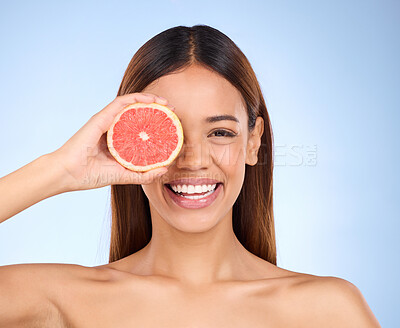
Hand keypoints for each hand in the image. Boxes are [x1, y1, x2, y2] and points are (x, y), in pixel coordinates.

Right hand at [49, 93, 174, 190]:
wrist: (68, 174)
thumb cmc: (90, 175)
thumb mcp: (124, 175)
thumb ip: (143, 174)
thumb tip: (165, 170)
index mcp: (117, 139)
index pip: (139, 125)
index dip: (155, 122)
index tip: (171, 125)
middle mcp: (112, 127)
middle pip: (137, 112)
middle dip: (157, 108)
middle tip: (173, 111)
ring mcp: (106, 120)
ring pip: (131, 103)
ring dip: (150, 99)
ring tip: (166, 103)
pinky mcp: (101, 117)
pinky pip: (121, 102)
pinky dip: (137, 98)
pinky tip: (150, 100)